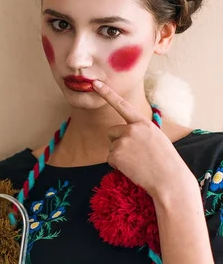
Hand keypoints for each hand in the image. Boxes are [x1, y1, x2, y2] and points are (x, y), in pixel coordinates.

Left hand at [92, 80, 194, 197]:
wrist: (169, 179)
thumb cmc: (166, 161)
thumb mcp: (156, 138)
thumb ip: (140, 132)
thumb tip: (124, 135)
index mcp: (143, 123)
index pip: (122, 105)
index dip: (107, 93)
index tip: (95, 84)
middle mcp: (132, 129)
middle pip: (112, 132)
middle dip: (117, 142)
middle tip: (135, 154)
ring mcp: (123, 142)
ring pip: (111, 147)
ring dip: (119, 155)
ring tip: (137, 162)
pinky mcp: (116, 155)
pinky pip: (110, 160)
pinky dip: (118, 166)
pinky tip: (133, 169)